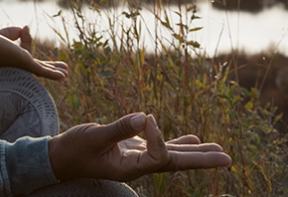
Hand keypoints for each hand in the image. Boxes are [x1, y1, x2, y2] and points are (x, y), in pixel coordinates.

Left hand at [0, 25, 68, 81]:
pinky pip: (41, 71)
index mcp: (9, 57)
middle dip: (49, 68)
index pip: (24, 50)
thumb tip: (23, 28)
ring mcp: (21, 65)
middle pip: (36, 66)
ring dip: (54, 72)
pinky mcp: (25, 64)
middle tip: (61, 71)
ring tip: (66, 75)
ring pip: (40, 70)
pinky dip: (52, 74)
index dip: (26, 38)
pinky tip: (63, 77)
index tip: (24, 28)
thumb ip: (11, 32)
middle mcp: (15, 64)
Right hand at [47, 112, 230, 181]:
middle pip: (176, 164)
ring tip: (219, 151)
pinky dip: (177, 143)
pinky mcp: (133, 151)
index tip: (147, 117)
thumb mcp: (94, 137)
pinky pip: (160, 149)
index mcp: (129, 169)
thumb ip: (119, 128)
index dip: (158, 136)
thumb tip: (144, 117)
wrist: (59, 158)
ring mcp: (137, 160)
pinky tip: (193, 140)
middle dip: (202, 160)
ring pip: (171, 157)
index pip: (158, 155)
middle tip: (227, 159)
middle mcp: (138, 168)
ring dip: (195, 153)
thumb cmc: (73, 149)